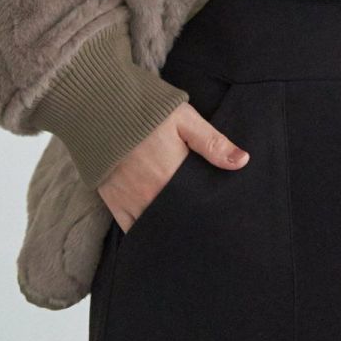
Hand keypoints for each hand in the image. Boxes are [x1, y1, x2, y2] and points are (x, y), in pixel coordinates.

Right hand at [96, 101, 248, 232]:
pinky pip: (130, 227)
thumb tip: (242, 161)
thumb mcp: (184, 119)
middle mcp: (150, 195)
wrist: (98, 106)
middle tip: (204, 228)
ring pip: (155, 227)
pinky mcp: (113, 201)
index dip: (207, 214)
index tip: (218, 218)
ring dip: (168, 230)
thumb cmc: (146, 111)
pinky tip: (156, 234)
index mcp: (171, 176)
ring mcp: (130, 201)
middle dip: (190, 224)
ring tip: (183, 233)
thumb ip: (213, 143)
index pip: (196, 206)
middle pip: (176, 220)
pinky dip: (143, 232)